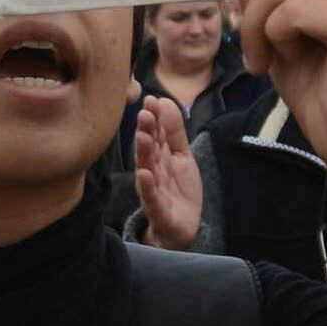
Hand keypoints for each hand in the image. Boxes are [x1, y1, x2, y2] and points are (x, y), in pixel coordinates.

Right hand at [132, 95, 202, 250]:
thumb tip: (165, 101)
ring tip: (143, 137)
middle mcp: (152, 170)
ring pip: (147, 169)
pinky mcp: (157, 209)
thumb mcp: (182, 156)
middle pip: (148, 149)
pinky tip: (144, 174)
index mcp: (159, 156)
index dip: (153, 118)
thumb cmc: (178, 188)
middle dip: (146, 131)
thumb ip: (174, 131)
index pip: (155, 134)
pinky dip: (146, 186)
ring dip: (143, 153)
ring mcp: (152, 189)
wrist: (183, 226)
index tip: (151, 99)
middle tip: (144, 113)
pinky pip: (151, 197)